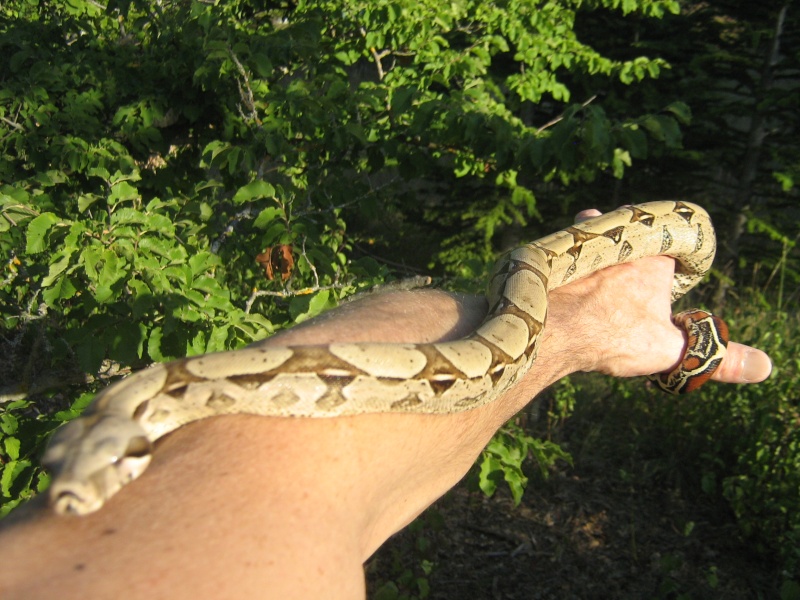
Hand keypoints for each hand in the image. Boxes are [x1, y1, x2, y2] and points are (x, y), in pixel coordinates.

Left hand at [541, 209, 771, 383]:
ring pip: (592, 235)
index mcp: (654, 256)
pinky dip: (563, 261)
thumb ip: (720, 358)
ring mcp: (580, 244)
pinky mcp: (549, 256)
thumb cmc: (613, 335)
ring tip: (594, 253)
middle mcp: (619, 240)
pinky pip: (560, 250)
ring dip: (593, 243)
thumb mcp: (673, 350)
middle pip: (629, 236)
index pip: (670, 250)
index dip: (669, 267)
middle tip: (624, 258)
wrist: (554, 328)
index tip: (665, 278)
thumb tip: (766, 367)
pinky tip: (561, 277)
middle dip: (629, 244)